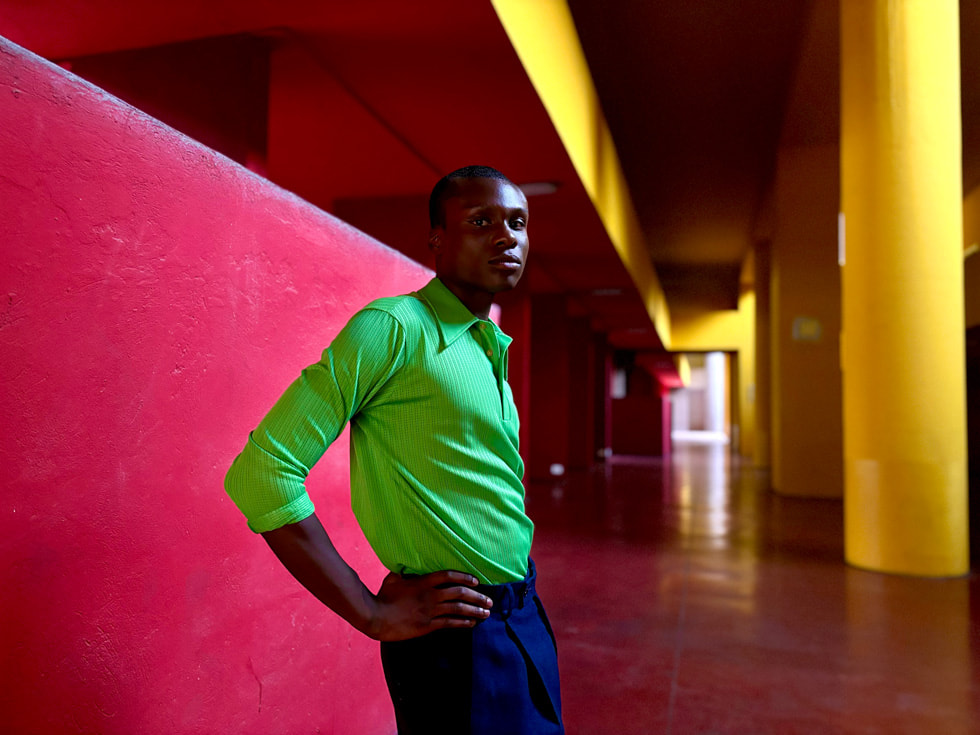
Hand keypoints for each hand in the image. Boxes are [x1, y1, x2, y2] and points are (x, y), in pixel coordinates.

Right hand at [365, 570, 492, 640]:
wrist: (376, 617)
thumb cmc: (383, 596)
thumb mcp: (394, 578)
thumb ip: (406, 572)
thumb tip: (409, 566)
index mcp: (423, 582)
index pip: (449, 576)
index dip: (465, 576)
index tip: (476, 580)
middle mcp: (430, 595)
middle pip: (459, 593)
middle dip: (477, 596)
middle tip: (489, 600)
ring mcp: (430, 611)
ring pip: (458, 609)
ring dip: (475, 610)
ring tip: (486, 612)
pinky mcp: (428, 625)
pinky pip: (450, 623)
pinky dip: (463, 622)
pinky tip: (472, 623)